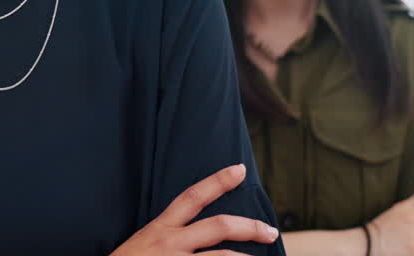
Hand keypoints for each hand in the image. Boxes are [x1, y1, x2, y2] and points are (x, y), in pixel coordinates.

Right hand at [110, 164, 279, 255]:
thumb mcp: (144, 243)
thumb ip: (169, 235)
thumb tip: (196, 234)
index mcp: (160, 228)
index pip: (192, 196)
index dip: (217, 181)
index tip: (239, 170)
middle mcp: (170, 242)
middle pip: (218, 226)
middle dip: (249, 226)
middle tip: (270, 229)